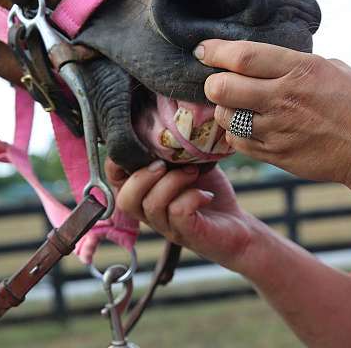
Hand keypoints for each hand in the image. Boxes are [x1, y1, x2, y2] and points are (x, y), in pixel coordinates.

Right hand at [105, 159, 264, 272]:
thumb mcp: (187, 163)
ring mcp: (166, 226)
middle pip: (125, 199)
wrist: (238, 228)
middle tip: (166, 164)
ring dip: (172, 181)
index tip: (142, 144)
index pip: (112, 180)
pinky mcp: (187, 234)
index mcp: (142, 194)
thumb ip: (171, 148)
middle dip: (142, 175)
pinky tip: (206, 195)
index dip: (118, 160)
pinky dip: (192, 196)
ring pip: (151, 204)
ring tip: (193, 173)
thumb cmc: (207, 192)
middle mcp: (149, 214)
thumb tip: (165, 116)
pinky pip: (178, 211)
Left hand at [196, 39, 350, 186]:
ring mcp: (278, 130)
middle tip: (217, 82)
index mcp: (300, 70)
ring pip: (226, 117)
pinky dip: (235, 134)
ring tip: (235, 107)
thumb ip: (296, 62)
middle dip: (212, 83)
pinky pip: (238, 143)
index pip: (244, 56)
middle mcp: (284, 98)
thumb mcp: (334, 68)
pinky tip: (245, 128)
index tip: (202, 49)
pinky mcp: (276, 155)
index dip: (216, 51)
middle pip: (223, 87)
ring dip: (224, 110)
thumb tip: (268, 59)